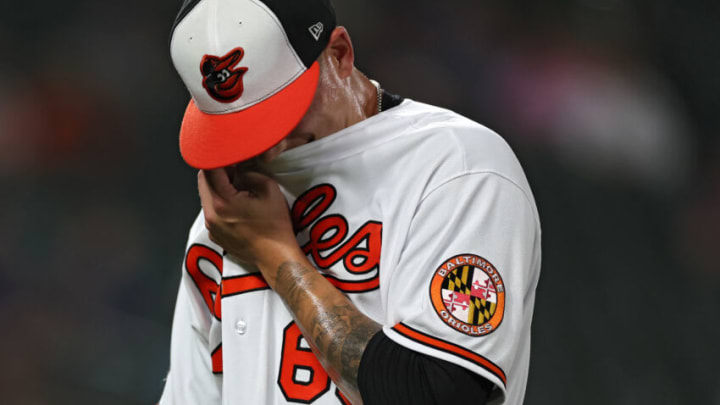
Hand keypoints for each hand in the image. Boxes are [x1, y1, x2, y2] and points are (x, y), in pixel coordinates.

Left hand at [198, 168, 301, 286]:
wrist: (275, 255)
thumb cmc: (275, 225)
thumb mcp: (269, 189)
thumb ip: (250, 173)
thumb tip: (238, 170)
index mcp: (223, 202)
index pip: (209, 170)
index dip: (219, 159)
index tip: (230, 156)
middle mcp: (211, 215)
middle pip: (203, 182)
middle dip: (217, 172)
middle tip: (235, 170)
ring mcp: (211, 227)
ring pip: (206, 196)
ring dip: (218, 188)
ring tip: (238, 190)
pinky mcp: (214, 235)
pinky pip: (211, 211)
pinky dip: (220, 204)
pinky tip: (238, 207)